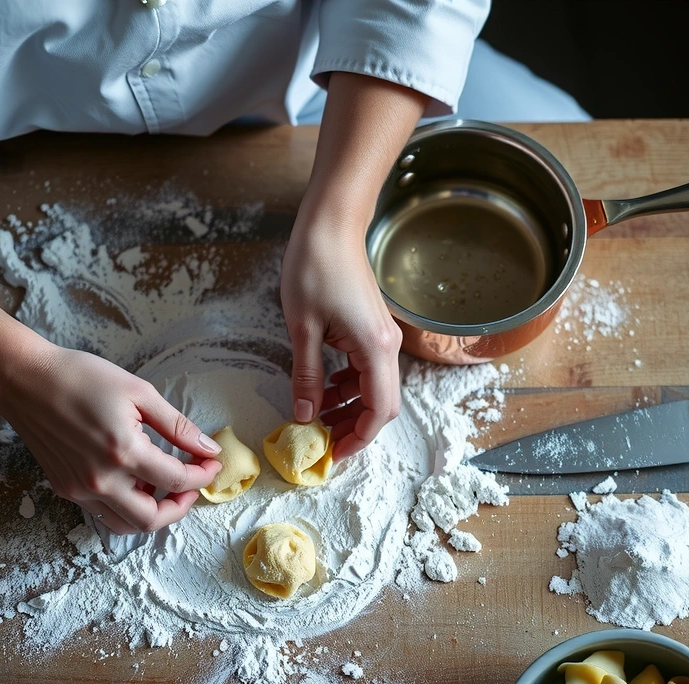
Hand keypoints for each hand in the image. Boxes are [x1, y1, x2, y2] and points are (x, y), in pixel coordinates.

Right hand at [0, 304, 220, 532]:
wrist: (25, 381)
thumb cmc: (81, 377)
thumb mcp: (139, 393)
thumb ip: (177, 426)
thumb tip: (208, 448)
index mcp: (123, 452)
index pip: (175, 481)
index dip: (201, 475)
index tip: (211, 463)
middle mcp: (100, 480)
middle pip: (152, 519)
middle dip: (180, 506)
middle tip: (191, 484)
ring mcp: (79, 490)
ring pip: (126, 524)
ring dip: (152, 512)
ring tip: (163, 485)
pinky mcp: (65, 489)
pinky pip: (103, 512)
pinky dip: (126, 506)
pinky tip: (135, 481)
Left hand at [281, 72, 426, 459]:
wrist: (330, 224)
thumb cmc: (315, 268)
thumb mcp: (302, 329)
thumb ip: (307, 377)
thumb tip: (305, 417)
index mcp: (375, 350)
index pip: (379, 411)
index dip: (359, 439)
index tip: (333, 454)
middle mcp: (386, 347)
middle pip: (379, 403)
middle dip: (351, 426)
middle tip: (319, 441)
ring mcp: (381, 337)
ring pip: (372, 387)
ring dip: (347, 406)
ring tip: (314, 417)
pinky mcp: (371, 328)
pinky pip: (365, 369)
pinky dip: (346, 385)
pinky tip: (321, 387)